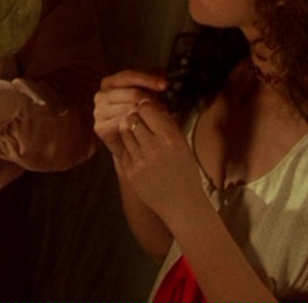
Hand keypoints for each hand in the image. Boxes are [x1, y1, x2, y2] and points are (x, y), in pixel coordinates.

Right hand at [93, 69, 167, 157]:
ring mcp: (98, 112)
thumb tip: (161, 71)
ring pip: (130, 108)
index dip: (147, 79)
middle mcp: (100, 95)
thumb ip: (149, 82)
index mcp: (109, 83)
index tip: (164, 85)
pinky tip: (146, 128)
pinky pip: (123, 123)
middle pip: (132, 93)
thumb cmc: (136, 117)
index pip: (128, 76)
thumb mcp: (144, 96)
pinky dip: (137, 125)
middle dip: (151, 101)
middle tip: (165, 109)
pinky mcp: (100, 127)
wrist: (128, 145)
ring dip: (147, 115)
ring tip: (159, 120)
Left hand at [118, 94, 207, 222]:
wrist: (183, 203)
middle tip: (140, 122)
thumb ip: (165, 123)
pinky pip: (123, 149)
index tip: (147, 110)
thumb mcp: (182, 143)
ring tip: (139, 137)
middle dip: (135, 117)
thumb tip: (149, 103)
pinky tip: (140, 155)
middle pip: (132, 117)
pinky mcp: (130, 172)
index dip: (145, 106)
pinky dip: (129, 149)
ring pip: (124, 131)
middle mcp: (153, 147)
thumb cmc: (184, 170)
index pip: (146, 107)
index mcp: (170, 137)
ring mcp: (139, 160)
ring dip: (129, 130)